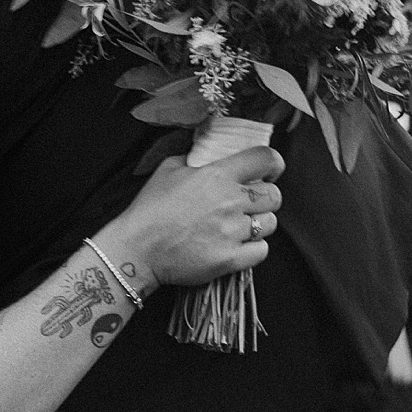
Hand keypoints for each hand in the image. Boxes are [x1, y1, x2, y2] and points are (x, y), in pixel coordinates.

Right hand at [107, 143, 282, 290]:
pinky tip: (237, 245)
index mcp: (217, 175)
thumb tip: (210, 153)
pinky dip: (254, 249)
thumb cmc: (149, 209)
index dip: (273, 164)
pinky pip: (262, 251)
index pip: (266, 160)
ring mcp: (231, 232)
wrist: (136, 249)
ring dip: (259, 224)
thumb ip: (195, 158)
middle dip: (266, 198)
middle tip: (250, 203)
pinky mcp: (229, 259)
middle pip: (274, 196)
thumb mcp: (168, 169)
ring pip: (270, 224)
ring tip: (239, 226)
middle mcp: (229, 202)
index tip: (269, 171)